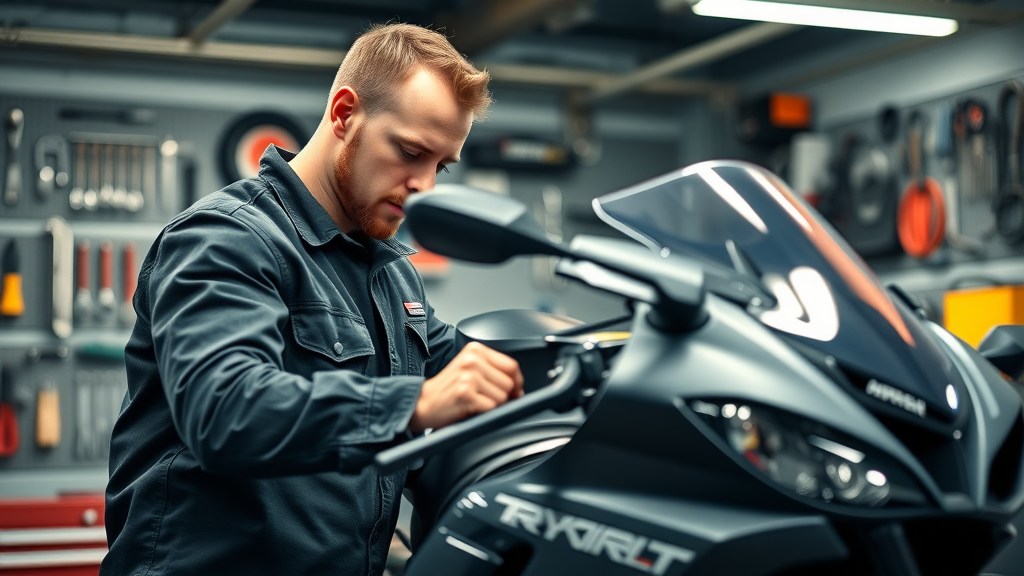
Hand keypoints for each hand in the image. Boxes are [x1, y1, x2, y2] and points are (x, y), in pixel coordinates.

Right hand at [408, 342, 523, 432]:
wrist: (422, 403)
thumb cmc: (448, 390)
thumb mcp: (470, 371)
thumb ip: (493, 372)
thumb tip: (519, 388)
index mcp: (475, 350)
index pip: (511, 365)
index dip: (517, 382)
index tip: (514, 392)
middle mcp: (472, 359)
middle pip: (509, 382)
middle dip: (504, 396)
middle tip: (485, 400)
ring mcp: (468, 375)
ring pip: (502, 396)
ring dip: (492, 405)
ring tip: (475, 403)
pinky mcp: (465, 393)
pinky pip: (491, 407)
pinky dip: (484, 413)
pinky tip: (470, 408)